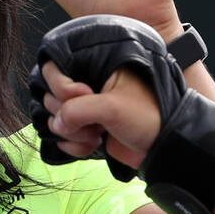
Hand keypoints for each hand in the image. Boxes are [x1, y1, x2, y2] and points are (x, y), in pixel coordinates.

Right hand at [40, 60, 161, 170]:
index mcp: (95, 67)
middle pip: (51, 98)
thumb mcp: (112, 107)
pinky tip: (93, 146)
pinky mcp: (85, 129)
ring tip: (97, 135)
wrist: (163, 146)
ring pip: (56, 120)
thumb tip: (56, 122)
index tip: (84, 95)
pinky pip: (63, 137)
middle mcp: (86, 85)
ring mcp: (85, 109)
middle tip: (95, 122)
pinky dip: (74, 145)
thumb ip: (77, 110)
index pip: (54, 70)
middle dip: (68, 115)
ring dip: (72, 133)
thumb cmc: (147, 117)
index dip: (62, 87)